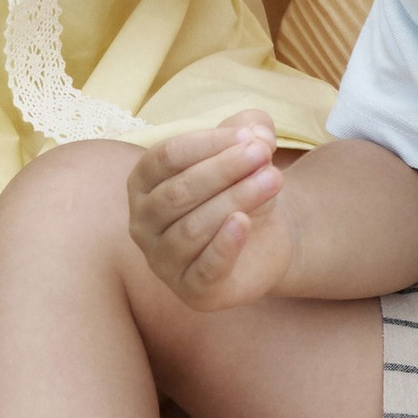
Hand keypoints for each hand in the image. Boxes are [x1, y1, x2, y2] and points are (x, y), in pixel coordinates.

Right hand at [126, 112, 294, 308]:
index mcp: (143, 182)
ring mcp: (162, 260)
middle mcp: (142, 222)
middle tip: (264, 155)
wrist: (265, 237)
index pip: (166, 157)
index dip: (207, 143)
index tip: (249, 136)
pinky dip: (224, 245)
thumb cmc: (241, 184)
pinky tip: (244, 222)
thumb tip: (256, 132)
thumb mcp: (247, 146)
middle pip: (178, 192)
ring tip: (274, 179)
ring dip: (236, 199)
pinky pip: (203, 269)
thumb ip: (250, 128)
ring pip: (192, 228)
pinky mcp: (191, 290)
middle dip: (224, 170)